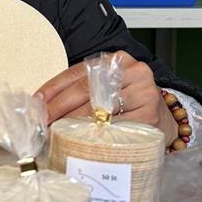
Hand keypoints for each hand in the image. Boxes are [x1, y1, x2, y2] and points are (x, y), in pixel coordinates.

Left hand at [35, 51, 177, 144]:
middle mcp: (132, 72)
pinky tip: (80, 142)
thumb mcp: (107, 86)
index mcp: (116, 60)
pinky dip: (94, 137)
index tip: (37, 102)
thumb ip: (81, 88)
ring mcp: (144, 93)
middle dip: (59, 108)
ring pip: (98, 111)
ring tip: (54, 133)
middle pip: (86, 90)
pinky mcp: (149, 116)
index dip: (54, 88)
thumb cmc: (127, 101)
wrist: (164, 116)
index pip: (78, 72)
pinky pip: (114, 129)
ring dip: (72, 124)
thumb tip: (42, 103)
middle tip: (42, 122)